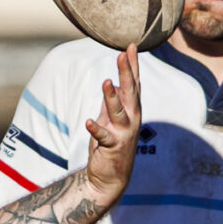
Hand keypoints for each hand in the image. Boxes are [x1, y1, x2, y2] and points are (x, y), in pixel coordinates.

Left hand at [78, 47, 143, 203]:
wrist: (110, 178)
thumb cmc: (111, 146)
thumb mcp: (111, 120)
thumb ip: (113, 102)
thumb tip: (115, 83)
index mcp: (132, 110)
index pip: (134, 83)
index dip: (132, 65)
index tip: (130, 45)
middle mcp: (132, 119)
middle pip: (130, 92)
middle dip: (127, 72)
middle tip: (124, 53)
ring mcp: (123, 133)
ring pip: (118, 111)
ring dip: (112, 97)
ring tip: (107, 81)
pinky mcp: (112, 147)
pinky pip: (103, 136)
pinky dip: (96, 128)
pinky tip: (88, 121)